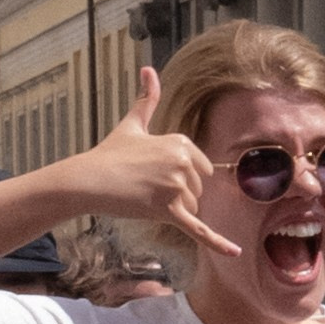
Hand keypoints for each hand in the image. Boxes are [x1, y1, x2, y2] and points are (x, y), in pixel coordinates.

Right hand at [70, 71, 238, 262]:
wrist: (88, 179)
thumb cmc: (109, 153)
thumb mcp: (132, 124)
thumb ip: (147, 99)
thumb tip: (149, 69)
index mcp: (181, 142)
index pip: (201, 169)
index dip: (180, 177)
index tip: (154, 173)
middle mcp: (182, 161)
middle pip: (198, 191)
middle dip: (178, 195)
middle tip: (146, 187)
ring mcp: (176, 186)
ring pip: (192, 209)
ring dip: (173, 211)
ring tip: (145, 198)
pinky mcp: (168, 210)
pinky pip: (199, 230)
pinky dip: (218, 244)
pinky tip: (236, 254)